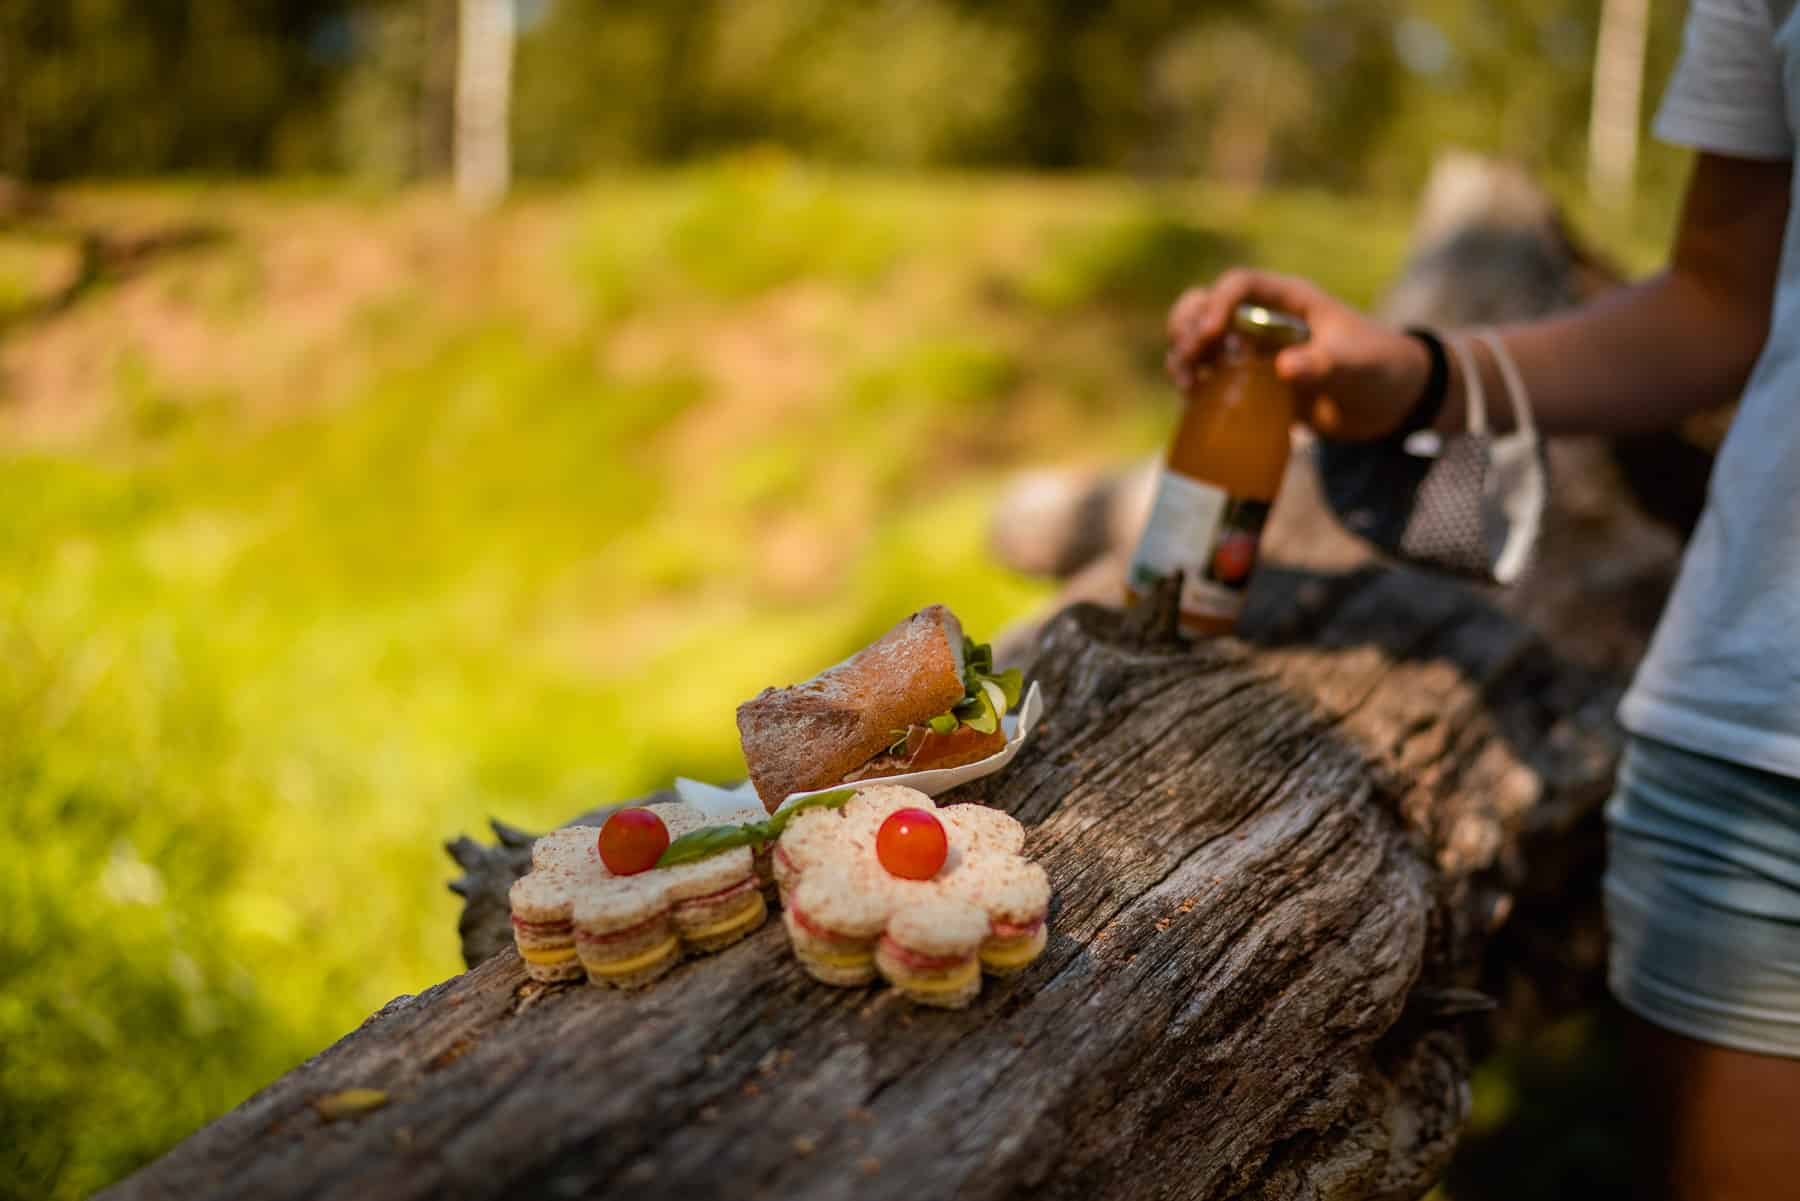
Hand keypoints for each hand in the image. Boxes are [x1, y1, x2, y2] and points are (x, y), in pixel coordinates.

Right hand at [1166, 269, 1430, 441]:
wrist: (1388, 402)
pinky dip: (1192, 380)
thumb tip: (1282, 369)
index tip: (1212, 335)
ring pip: (1197, 337)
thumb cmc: (1378, 367)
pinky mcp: (1248, 380)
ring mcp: (1252, 349)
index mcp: (1287, 299)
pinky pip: (1207, 373)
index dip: (1218, 303)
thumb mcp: (1354, 363)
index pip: (1239, 284)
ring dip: (1182, 354)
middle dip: (1187, 327)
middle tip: (1192, 358)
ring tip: (1189, 383)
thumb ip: (1322, 363)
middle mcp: (1263, 318)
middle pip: (1204, 303)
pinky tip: (1195, 398)